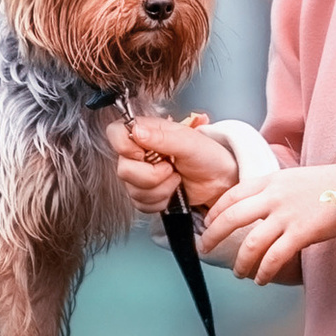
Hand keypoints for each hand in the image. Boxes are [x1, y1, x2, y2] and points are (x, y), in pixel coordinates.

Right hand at [106, 112, 237, 214]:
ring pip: (132, 190)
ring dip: (159, 190)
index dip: (126, 146)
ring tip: (176, 179)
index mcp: (147, 132)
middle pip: (123, 169)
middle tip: (171, 168)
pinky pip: (141, 204)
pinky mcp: (146, 194)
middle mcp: (139, 152)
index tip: (147, 153)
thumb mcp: (190, 142)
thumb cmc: (209, 156)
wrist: (220, 182)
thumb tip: (136, 131)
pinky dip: (159, 202)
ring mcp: (141, 175)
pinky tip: (172, 192)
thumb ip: (162, 137)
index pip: (115, 133)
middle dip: (151, 176)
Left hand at [199, 162, 335, 286]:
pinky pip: (274, 257)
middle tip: (205, 249)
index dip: (216, 212)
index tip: (208, 224)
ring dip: (241, 262)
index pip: (232, 195)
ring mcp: (286, 215)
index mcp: (270, 180)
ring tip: (239, 273)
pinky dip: (263, 271)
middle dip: (213, 236)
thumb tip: (255, 207)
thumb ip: (272, 191)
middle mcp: (273, 197)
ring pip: (251, 243)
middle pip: (232, 218)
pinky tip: (260, 278)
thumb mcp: (293, 178)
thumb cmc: (328, 184)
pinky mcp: (301, 233)